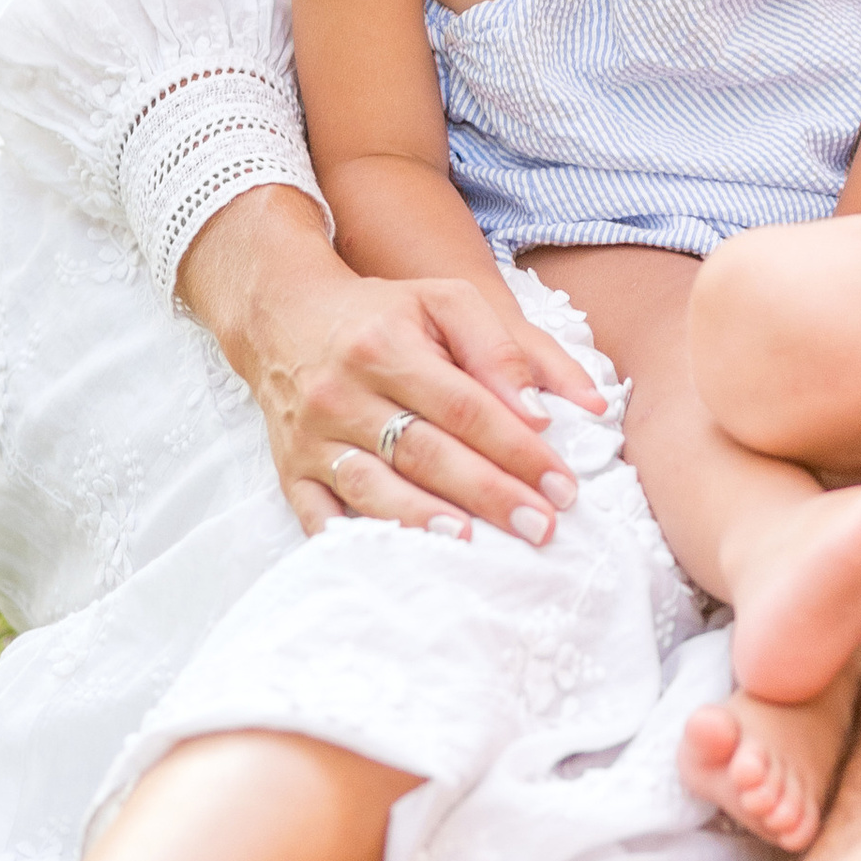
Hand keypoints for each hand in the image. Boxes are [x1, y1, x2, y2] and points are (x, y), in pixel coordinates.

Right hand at [183, 200, 595, 541]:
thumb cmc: (384, 313)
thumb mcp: (448, 302)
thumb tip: (576, 404)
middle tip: (542, 526)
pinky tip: (400, 557)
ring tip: (475, 545)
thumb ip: (512, 350)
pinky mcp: (290, 470)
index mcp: (387, 344)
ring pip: (372, 487)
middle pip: (424, 451)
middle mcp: (343, 392)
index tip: (562, 484)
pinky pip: (319, 515)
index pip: (464, 406)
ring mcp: (311, 436)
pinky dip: (358, 539)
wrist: (283, 317)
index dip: (517, 448)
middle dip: (489, 493)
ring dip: (425, 519)